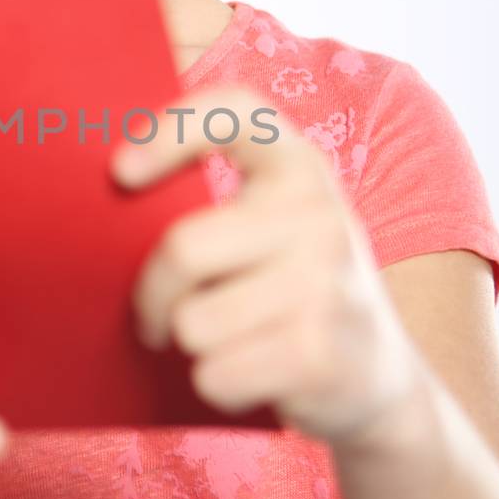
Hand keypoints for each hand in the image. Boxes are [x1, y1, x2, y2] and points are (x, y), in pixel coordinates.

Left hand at [108, 82, 422, 448]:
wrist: (381, 377)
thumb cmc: (301, 291)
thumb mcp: (282, 225)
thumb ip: (222, 202)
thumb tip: (117, 191)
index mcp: (302, 168)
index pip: (235, 113)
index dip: (172, 130)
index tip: (121, 171)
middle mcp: (319, 215)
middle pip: (182, 248)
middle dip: (152, 295)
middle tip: (154, 317)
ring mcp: (325, 285)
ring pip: (191, 322)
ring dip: (193, 345)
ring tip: (228, 341)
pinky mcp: (317, 354)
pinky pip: (214, 374)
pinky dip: (218, 385)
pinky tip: (253, 374)